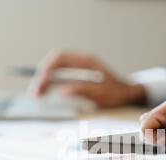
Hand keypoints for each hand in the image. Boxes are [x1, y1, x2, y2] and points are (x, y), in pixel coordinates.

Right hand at [31, 50, 146, 107]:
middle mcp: (81, 62)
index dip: (46, 68)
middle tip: (34, 92)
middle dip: (42, 76)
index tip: (39, 82)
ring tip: (37, 94)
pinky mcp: (79, 76)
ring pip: (56, 69)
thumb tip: (60, 92)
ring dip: (45, 80)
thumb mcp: (101, 94)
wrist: (130, 94)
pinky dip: (51, 83)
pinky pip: (61, 75)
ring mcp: (80, 68)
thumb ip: (81, 91)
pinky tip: (46, 92)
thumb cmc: (118, 94)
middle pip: (55, 63)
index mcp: (86, 62)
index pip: (60, 58)